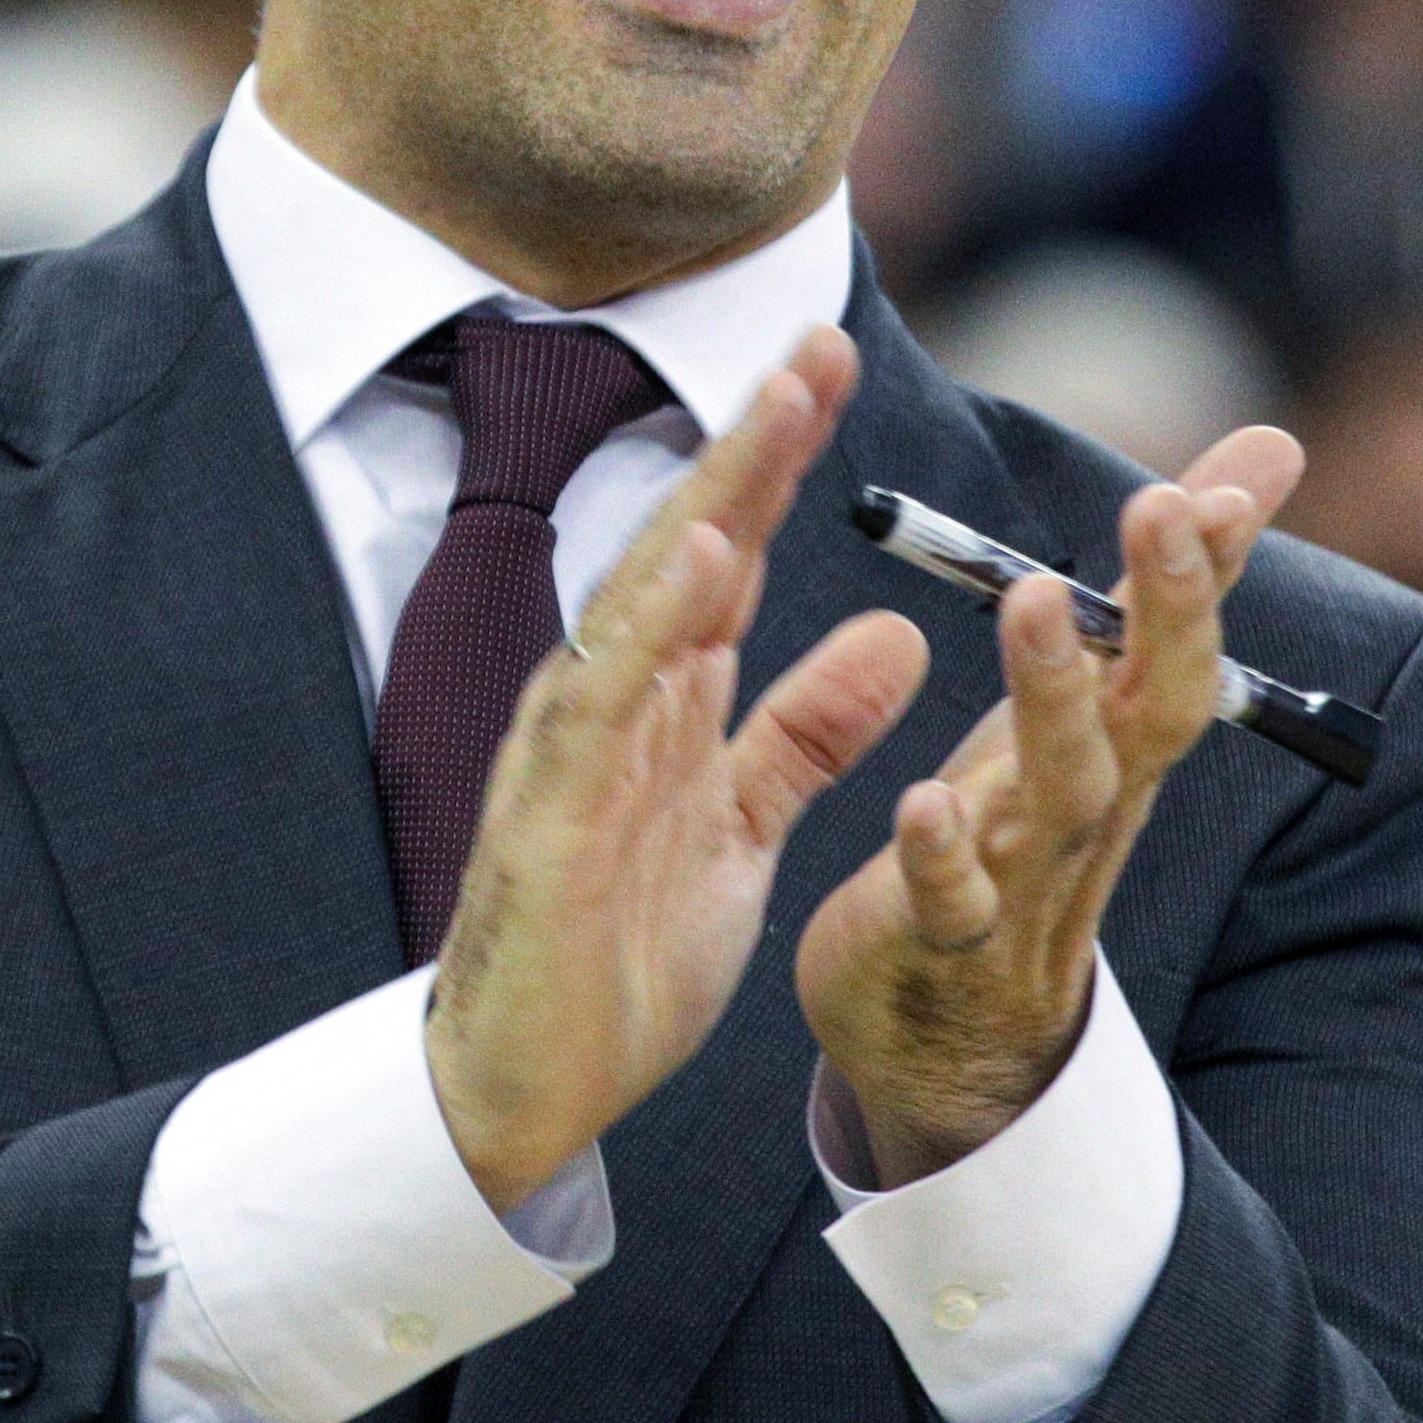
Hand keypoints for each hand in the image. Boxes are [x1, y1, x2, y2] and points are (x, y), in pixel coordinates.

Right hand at [425, 328, 933, 1203]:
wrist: (525, 1087)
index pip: (732, 551)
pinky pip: (608, 698)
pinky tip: (700, 553)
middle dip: (757, 438)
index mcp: (664, 700)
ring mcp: (578, 746)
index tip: (838, 362)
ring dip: (715, 494)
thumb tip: (897, 635)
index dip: (785, 458)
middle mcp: (615, 698)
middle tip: (821, 336)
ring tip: (778, 403)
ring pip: (650, 594)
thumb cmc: (618, 957)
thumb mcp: (744, 830)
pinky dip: (653, 619)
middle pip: (692, 540)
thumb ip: (808, 731)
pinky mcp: (557, 810)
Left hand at [797, 429, 1305, 1183]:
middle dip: (1168, 607)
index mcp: (1121, 742)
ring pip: (1063, 788)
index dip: (1205, 567)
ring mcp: (1027, 876)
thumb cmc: (1024, 833)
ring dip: (1054, 695)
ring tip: (1034, 603)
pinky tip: (924, 801)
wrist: (955, 1035)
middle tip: (1163, 504)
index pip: (1180, 642)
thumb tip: (1274, 448)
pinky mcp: (943, 938)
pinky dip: (944, 853)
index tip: (1225, 483)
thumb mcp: (1096, 701)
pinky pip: (952, 899)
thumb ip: (1170, 580)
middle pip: (1151, 706)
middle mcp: (1094, 803)